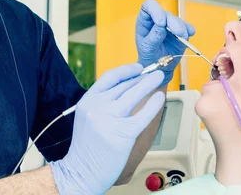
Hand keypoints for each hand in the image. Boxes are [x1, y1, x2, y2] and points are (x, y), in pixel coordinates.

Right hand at [51, 63, 164, 194]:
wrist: (81, 172)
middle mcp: (97, 106)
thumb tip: (126, 88)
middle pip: (125, 85)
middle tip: (153, 73)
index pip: (110, 77)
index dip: (126, 70)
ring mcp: (110, 119)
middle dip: (142, 77)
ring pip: (134, 94)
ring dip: (149, 83)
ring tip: (158, 78)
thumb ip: (102, 102)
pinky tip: (160, 98)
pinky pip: (143, 114)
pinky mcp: (123, 133)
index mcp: (88, 100)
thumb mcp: (88, 116)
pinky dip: (154, 104)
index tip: (138, 67)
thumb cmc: (87, 147)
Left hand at [136, 0, 195, 85]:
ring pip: (176, 20)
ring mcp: (169, 25)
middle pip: (165, 13)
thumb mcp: (147, 48)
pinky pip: (186, 27)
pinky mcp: (180, 32)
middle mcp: (157, 20)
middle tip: (177, 32)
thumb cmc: (149, 57)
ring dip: (181, 27)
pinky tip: (190, 33)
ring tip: (183, 36)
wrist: (159, 68)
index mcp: (145, 21)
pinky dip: (189, 29)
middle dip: (172, 22)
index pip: (149, 6)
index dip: (155, 10)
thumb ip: (154, 36)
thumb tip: (162, 25)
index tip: (161, 22)